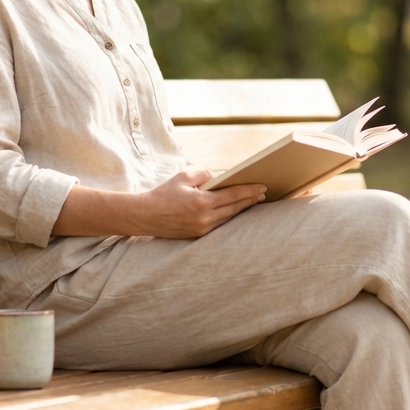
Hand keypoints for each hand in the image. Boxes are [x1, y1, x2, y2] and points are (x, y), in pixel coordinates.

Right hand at [134, 168, 266, 237]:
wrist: (146, 216)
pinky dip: (229, 215)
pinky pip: (219, 224)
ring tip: (253, 201)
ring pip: (229, 217)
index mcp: (202, 202)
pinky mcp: (198, 235)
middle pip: (235, 208)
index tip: (262, 186)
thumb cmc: (165, 192)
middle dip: (250, 200)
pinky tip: (236, 210)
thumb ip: (207, 174)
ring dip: (242, 209)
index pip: (233, 195)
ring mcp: (202, 229)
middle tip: (263, 193)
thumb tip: (224, 176)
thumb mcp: (185, 176)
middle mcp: (205, 218)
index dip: (250, 190)